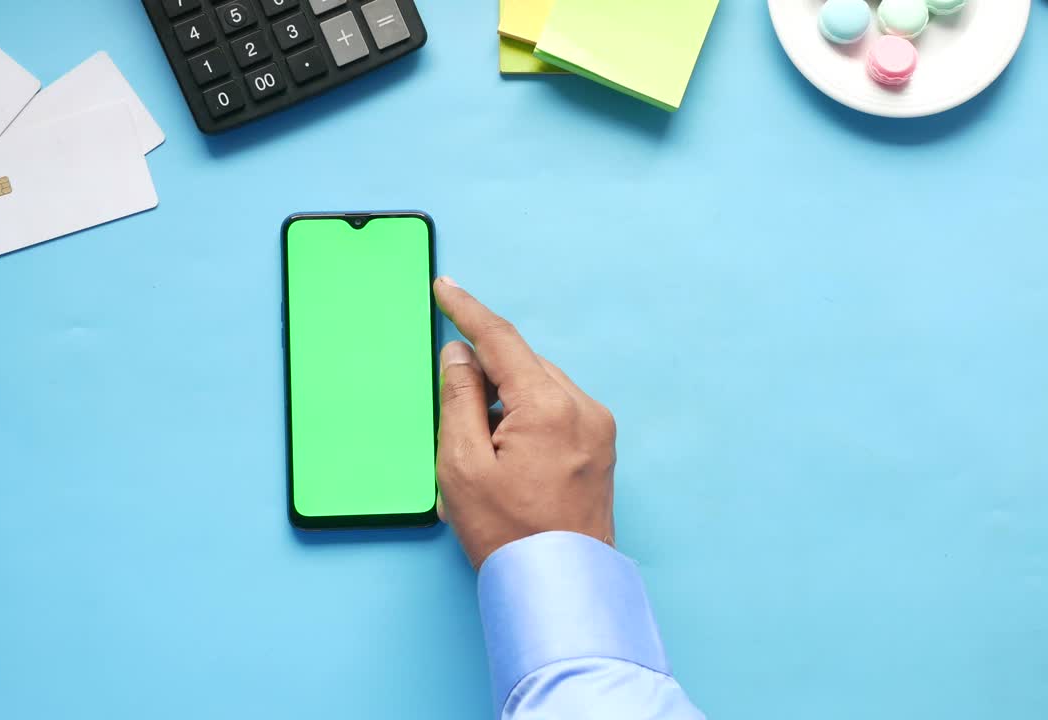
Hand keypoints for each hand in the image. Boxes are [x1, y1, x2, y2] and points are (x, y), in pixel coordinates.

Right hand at [432, 277, 616, 569]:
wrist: (559, 586)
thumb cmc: (509, 534)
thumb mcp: (462, 465)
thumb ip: (459, 399)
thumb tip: (461, 355)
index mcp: (549, 407)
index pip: (502, 340)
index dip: (468, 311)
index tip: (446, 288)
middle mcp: (583, 408)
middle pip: (522, 365)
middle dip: (485, 380)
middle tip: (458, 426)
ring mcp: (598, 427)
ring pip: (539, 387)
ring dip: (506, 404)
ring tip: (486, 460)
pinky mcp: (602, 446)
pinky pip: (557, 411)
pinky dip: (526, 421)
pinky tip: (509, 462)